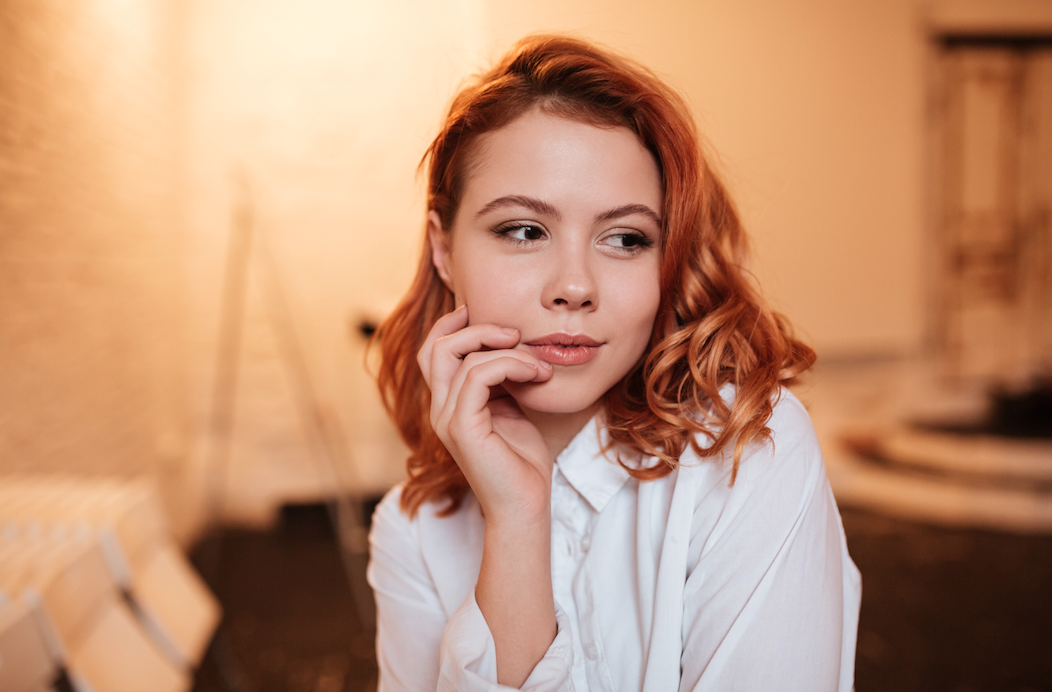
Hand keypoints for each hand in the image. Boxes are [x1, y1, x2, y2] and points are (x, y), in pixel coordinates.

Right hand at [418, 305, 554, 524]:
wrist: (525, 506)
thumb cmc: (522, 463)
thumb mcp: (512, 409)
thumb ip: (502, 381)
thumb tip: (513, 346)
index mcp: (448, 404)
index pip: (434, 352)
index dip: (452, 325)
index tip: (485, 312)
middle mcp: (440, 410)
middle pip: (436, 348)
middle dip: (475, 328)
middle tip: (516, 332)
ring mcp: (447, 419)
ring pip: (463, 358)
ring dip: (509, 351)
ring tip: (539, 366)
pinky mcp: (462, 428)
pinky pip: (478, 375)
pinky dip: (510, 365)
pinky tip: (535, 374)